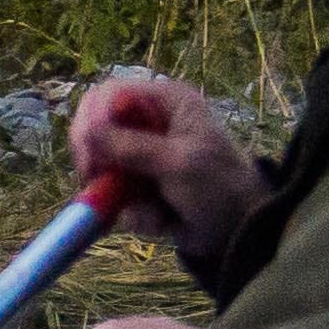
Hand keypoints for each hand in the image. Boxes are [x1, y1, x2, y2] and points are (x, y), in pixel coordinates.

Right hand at [66, 75, 265, 266]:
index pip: (110, 94)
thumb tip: (87, 133)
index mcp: (166, 102)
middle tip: (97, 185)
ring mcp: (143, 158)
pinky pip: (116, 199)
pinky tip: (162, 223)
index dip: (92, 120)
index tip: (88, 155)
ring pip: (103, 171)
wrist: (241, 233)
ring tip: (153, 213)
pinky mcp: (140, 188)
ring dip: (121, 197)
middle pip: (97, 131)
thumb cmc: (220, 187)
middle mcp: (151, 124)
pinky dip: (135, 216)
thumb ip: (132, 147)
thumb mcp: (177, 163)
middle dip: (98, 163)